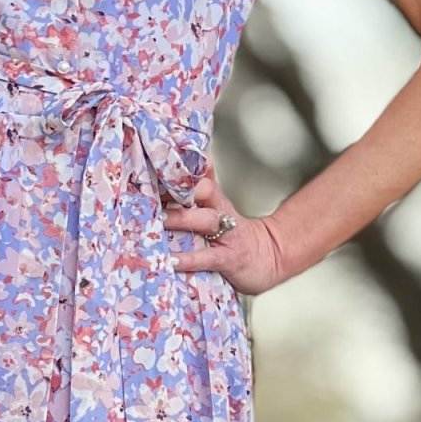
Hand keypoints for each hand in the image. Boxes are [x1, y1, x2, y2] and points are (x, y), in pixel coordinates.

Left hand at [164, 157, 287, 296]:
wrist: (270, 256)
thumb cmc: (237, 234)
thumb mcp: (221, 207)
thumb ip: (205, 186)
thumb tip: (191, 161)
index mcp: (216, 201)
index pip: (199, 180)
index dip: (179, 176)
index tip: (154, 174)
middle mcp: (221, 213)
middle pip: (203, 193)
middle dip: (178, 192)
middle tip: (150, 194)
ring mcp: (226, 235)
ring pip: (204, 220)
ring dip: (180, 219)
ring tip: (157, 221)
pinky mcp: (229, 259)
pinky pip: (207, 257)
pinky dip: (188, 259)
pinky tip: (170, 260)